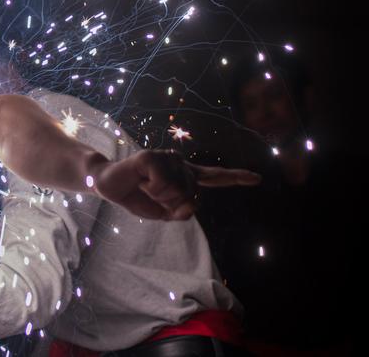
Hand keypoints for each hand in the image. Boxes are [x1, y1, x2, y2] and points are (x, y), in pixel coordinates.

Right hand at [92, 149, 260, 219]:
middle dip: (173, 206)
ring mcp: (168, 157)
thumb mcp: (163, 212)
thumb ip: (181, 212)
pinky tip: (141, 181)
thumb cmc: (137, 197)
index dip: (236, 177)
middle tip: (153, 196)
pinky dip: (152, 190)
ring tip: (145, 186)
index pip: (214, 177)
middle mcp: (180, 163)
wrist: (110, 185)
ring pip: (179, 191)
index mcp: (185, 175)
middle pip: (193, 196)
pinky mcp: (153, 156)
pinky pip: (164, 184)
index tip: (258, 179)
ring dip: (160, 198)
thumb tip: (192, 206)